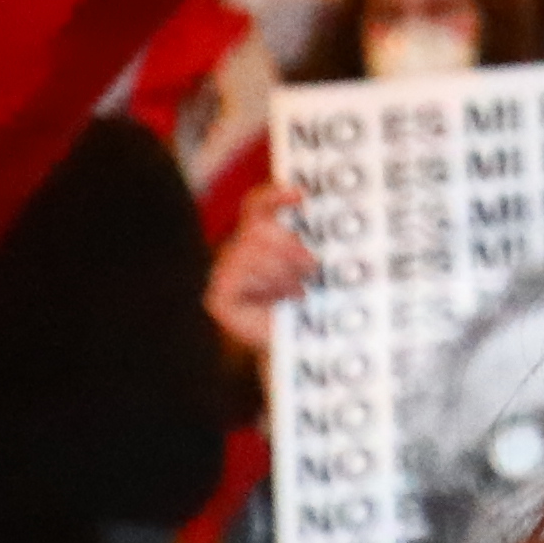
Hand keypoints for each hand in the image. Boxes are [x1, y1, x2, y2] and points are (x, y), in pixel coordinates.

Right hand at [203, 205, 317, 353]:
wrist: (301, 347)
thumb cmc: (313, 305)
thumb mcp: (320, 268)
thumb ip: (315, 240)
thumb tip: (326, 214)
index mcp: (262, 237)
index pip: (258, 205)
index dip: (275, 195)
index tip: (300, 195)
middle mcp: (240, 249)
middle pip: (258, 228)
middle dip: (289, 246)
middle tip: (311, 268)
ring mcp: (225, 272)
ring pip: (252, 252)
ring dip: (282, 273)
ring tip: (296, 291)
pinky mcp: (217, 296)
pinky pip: (240, 275)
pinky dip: (264, 287)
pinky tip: (274, 300)